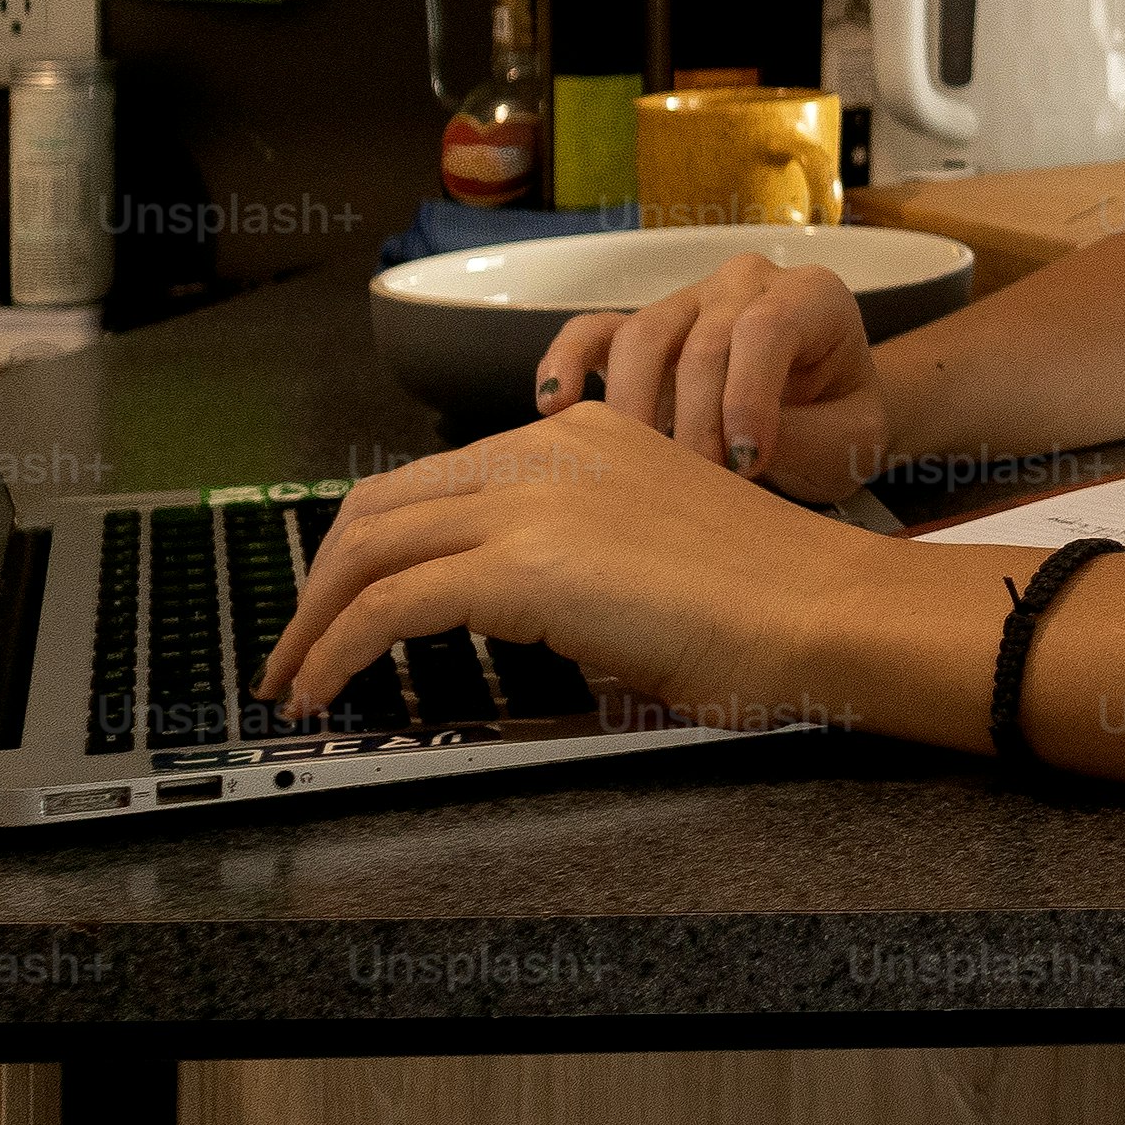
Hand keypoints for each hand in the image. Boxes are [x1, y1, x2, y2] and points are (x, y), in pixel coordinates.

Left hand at [255, 401, 886, 733]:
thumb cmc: (777, 602)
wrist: (829, 610)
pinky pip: (390, 605)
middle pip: (384, 504)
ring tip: (295, 678)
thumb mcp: (661, 544)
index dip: (375, 543)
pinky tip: (325, 690)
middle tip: (300, 641)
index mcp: (585, 434)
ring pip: (370, 547)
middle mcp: (548, 448)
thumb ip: (586, 550)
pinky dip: (337, 649)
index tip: (348, 597)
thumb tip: (531, 608)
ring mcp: (531, 501)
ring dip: (314, 619)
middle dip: (323, 577)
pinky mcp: (522, 567)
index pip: (440, 481)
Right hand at [535, 251, 887, 496]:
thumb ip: (809, 436)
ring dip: (636, 408)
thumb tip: (738, 454)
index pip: (767, 328)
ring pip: (643, 336)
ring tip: (637, 468)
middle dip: (696, 419)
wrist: (823, 419)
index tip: (745, 462)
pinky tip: (555, 405)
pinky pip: (592, 333)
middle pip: (702, 339)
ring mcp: (687, 303)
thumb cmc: (839, 422)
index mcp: (810, 297)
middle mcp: (745, 285)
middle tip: (698, 483)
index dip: (748, 396)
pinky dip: (567, 362)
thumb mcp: (854, 438)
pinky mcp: (640, 332)